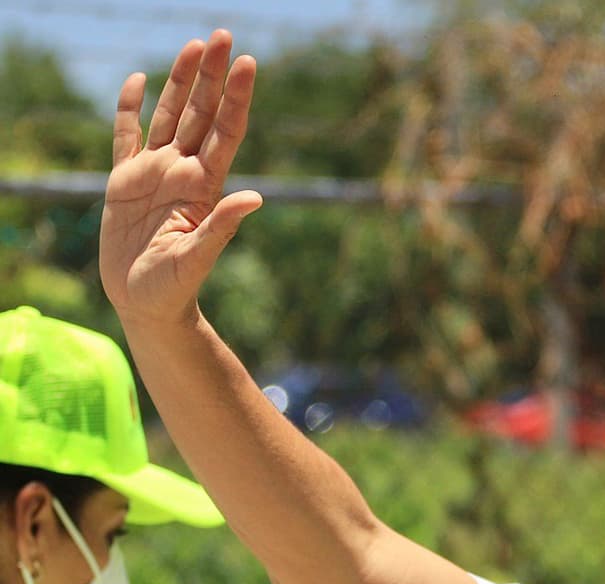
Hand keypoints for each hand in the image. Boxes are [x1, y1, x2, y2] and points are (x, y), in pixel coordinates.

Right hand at [100, 29, 261, 327]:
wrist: (145, 305)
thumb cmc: (175, 289)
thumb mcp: (198, 258)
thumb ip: (222, 226)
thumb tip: (255, 198)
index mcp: (204, 187)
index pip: (225, 132)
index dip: (236, 98)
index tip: (248, 63)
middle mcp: (183, 173)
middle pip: (202, 114)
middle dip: (212, 76)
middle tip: (223, 35)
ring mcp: (154, 173)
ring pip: (170, 115)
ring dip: (182, 81)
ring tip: (194, 45)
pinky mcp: (125, 181)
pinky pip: (127, 135)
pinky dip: (129, 107)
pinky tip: (138, 79)